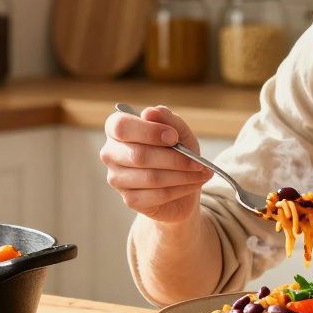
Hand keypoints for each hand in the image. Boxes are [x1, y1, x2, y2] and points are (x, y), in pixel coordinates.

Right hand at [100, 105, 213, 223]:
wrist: (181, 183)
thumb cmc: (175, 151)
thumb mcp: (179, 131)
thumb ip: (167, 119)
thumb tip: (150, 112)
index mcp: (117, 128)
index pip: (121, 127)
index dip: (149, 132)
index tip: (174, 137)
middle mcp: (110, 153)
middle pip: (138, 155)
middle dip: (173, 158)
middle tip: (197, 161)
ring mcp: (117, 178)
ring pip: (150, 177)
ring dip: (182, 175)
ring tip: (201, 172)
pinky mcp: (129, 199)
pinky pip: (157, 195)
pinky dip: (180, 189)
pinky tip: (193, 183)